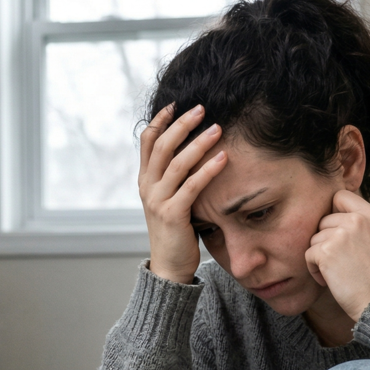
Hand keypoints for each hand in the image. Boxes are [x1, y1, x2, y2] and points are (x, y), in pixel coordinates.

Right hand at [139, 104, 228, 283]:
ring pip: (176, 163)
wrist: (169, 266)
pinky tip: (224, 158)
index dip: (160, 120)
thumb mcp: (168, 199)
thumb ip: (173, 177)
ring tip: (218, 129)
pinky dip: (208, 170)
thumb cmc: (175, 231)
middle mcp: (147, 187)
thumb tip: (190, 150)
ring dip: (199, 143)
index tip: (176, 103)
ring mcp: (158, 201)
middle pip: (161, 145)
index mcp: (145, 180)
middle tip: (202, 108)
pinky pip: (191, 186)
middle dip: (182, 124)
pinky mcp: (173, 214)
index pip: (147, 141)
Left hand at [304, 190, 369, 320]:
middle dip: (326, 240)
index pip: (340, 196)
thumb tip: (329, 214)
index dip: (333, 212)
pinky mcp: (326, 251)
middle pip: (323, 220)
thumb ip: (358, 223)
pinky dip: (314, 269)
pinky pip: (308, 254)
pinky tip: (330, 279)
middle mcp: (357, 220)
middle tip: (340, 260)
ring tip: (338, 271)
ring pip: (314, 238)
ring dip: (320, 256)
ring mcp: (341, 234)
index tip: (337, 231)